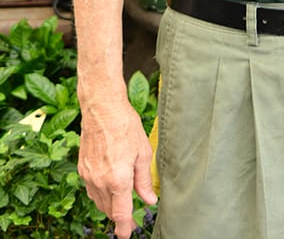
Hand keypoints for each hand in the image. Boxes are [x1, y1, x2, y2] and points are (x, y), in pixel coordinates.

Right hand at [78, 99, 157, 238]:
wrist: (102, 109)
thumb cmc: (125, 126)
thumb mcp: (143, 152)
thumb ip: (144, 180)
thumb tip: (149, 200)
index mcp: (118, 179)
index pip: (120, 214)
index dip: (124, 229)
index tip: (127, 236)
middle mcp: (100, 181)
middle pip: (109, 210)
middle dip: (119, 216)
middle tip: (131, 218)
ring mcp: (89, 176)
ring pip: (98, 201)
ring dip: (110, 205)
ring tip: (122, 200)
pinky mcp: (82, 168)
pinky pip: (91, 189)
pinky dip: (100, 193)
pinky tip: (109, 186)